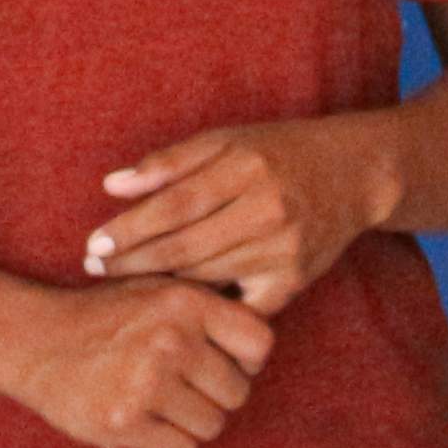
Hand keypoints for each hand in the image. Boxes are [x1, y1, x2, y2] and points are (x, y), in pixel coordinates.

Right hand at [0, 279, 275, 447]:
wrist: (34, 339)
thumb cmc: (106, 317)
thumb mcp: (157, 291)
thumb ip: (209, 312)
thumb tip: (262, 352)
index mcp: (185, 302)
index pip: (260, 345)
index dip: (246, 360)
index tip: (221, 361)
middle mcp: (170, 339)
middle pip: (237, 392)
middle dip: (214, 394)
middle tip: (180, 385)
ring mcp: (147, 383)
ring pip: (212, 425)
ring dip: (191, 421)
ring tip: (158, 400)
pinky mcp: (124, 423)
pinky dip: (168, 442)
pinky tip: (142, 419)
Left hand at [84, 117, 393, 317]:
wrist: (353, 174)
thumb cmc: (277, 152)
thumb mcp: (226, 140)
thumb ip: (168, 163)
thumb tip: (111, 186)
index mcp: (246, 167)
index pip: (176, 203)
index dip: (131, 227)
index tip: (94, 244)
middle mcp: (268, 209)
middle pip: (186, 245)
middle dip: (134, 261)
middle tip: (94, 269)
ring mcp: (284, 250)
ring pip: (207, 276)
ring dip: (161, 282)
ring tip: (122, 283)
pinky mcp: (295, 281)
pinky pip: (238, 305)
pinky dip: (207, 307)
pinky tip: (176, 306)